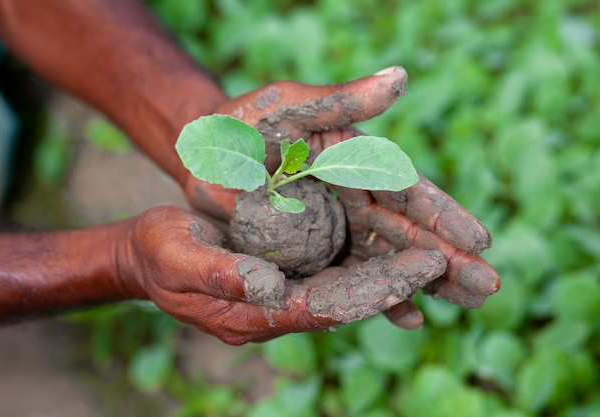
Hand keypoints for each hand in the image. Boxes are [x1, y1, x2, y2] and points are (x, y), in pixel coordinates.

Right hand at [117, 205, 445, 343]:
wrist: (151, 254)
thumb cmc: (160, 253)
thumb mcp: (179, 256)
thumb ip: (220, 275)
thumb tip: (267, 287)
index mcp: (258, 312)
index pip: (328, 307)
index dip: (375, 293)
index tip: (419, 273)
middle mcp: (282, 308)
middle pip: (352, 300)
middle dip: (400, 286)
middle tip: (448, 265)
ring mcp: (288, 292)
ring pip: (351, 286)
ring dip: (393, 276)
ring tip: (441, 259)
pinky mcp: (290, 273)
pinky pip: (337, 272)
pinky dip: (369, 265)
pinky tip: (400, 255)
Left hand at [183, 66, 499, 327]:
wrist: (206, 154)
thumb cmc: (247, 123)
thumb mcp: (291, 107)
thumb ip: (343, 102)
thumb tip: (400, 78)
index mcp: (357, 161)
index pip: (406, 192)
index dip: (442, 215)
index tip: (480, 240)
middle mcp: (356, 197)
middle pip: (408, 233)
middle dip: (449, 259)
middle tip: (489, 287)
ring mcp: (340, 228)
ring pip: (389, 260)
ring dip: (426, 283)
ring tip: (467, 305)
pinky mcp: (318, 252)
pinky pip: (353, 278)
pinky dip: (381, 296)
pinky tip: (409, 319)